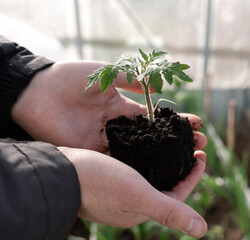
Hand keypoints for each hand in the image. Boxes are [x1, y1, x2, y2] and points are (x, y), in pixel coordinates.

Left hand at [12, 61, 206, 152]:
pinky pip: (119, 163)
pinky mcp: (94, 154)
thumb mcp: (106, 74)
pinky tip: (157, 173)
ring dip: (163, 159)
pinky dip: (137, 168)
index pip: (156, 118)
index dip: (177, 121)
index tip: (198, 124)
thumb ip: (131, 80)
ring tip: (187, 162)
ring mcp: (108, 142)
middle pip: (154, 139)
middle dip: (177, 142)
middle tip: (200, 147)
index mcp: (123, 108)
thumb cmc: (71, 79)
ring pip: (141, 154)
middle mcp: (120, 128)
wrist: (37, 93)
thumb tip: (157, 87)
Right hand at [58, 146, 207, 237]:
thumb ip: (169, 212)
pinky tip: (147, 144)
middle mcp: (131, 202)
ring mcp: (118, 190)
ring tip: (173, 143)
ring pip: (150, 174)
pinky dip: (146, 156)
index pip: (177, 194)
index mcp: (141, 210)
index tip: (202, 156)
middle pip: (165, 184)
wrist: (59, 171)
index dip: (193, 176)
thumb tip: (201, 230)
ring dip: (165, 160)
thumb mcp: (138, 195)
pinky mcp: (107, 177)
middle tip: (192, 147)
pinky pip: (135, 166)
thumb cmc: (99, 183)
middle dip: (181, 166)